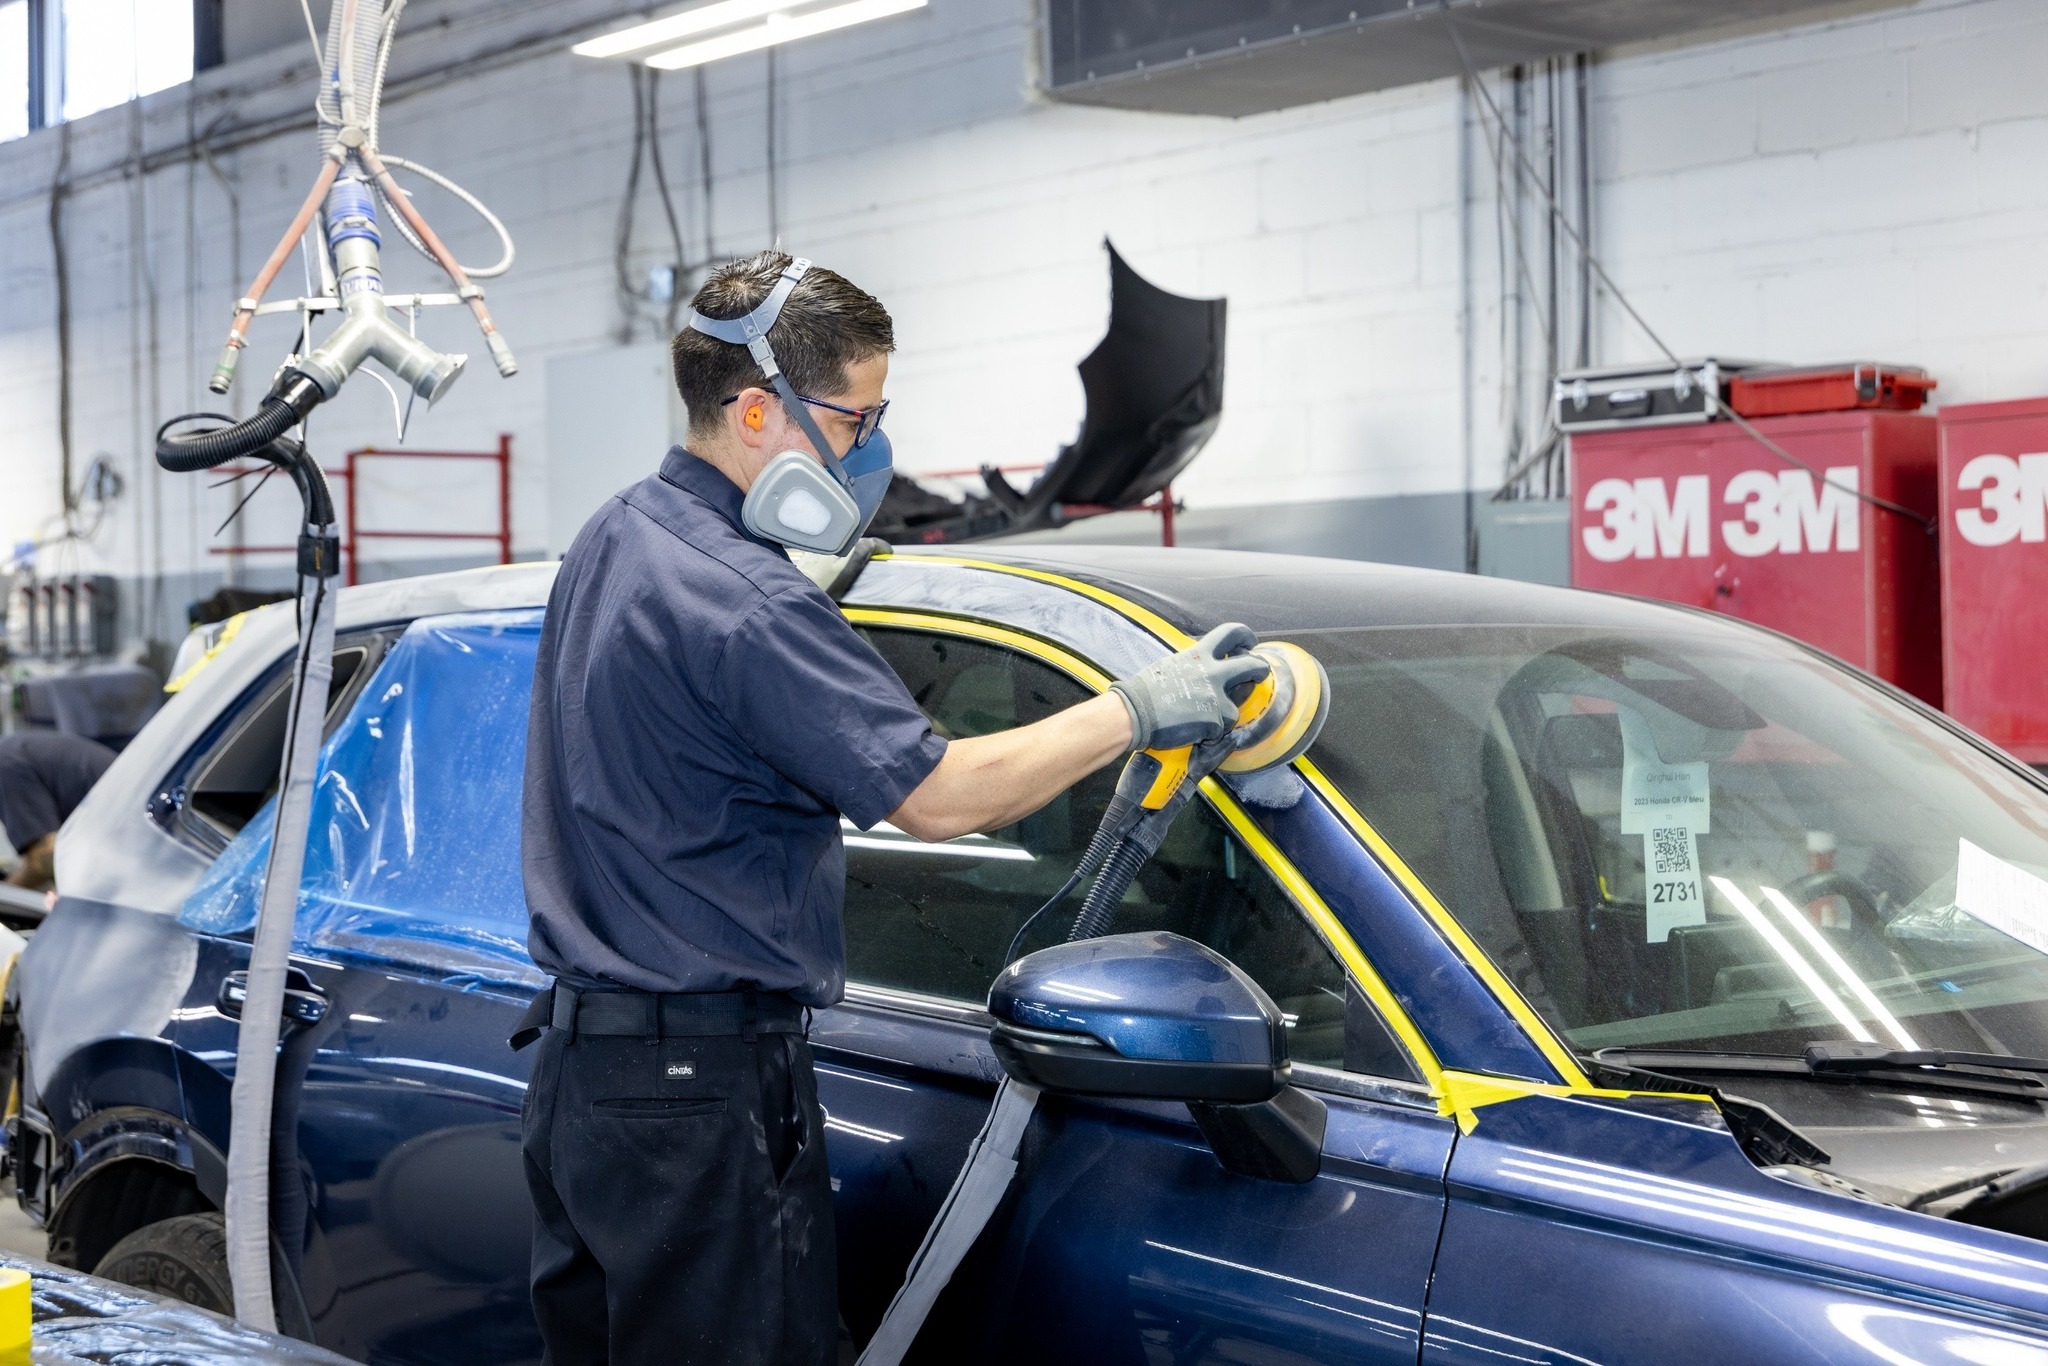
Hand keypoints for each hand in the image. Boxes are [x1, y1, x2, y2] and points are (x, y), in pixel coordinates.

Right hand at [1111, 623, 1270, 751]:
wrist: (1135, 714)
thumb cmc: (1145, 692)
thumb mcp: (1171, 666)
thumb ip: (1193, 666)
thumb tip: (1202, 669)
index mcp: (1199, 655)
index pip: (1231, 633)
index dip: (1245, 636)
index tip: (1249, 644)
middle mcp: (1213, 672)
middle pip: (1252, 665)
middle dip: (1261, 670)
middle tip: (1260, 674)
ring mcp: (1216, 696)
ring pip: (1235, 709)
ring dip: (1221, 719)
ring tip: (1197, 721)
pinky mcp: (1216, 720)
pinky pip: (1221, 730)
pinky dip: (1208, 736)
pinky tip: (1190, 732)